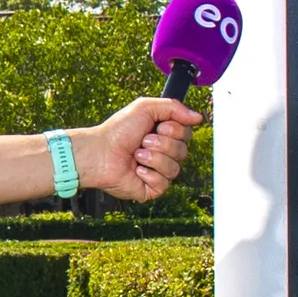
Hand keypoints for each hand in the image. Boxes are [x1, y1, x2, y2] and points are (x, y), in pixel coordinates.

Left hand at [80, 97, 203, 203]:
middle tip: (143, 140)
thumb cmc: (117, 130)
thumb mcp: (145, 107)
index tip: (159, 126)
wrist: (99, 152)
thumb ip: (174, 107)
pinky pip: (164, 183)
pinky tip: (136, 169)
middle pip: (183, 151)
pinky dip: (149, 174)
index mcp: (164, 135)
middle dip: (162, 144)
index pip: (187, 134)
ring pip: (175, 168)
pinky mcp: (151, 189)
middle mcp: (163, 153)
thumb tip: (198, 117)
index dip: (176, 130)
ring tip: (136, 154)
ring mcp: (158, 172)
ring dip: (154, 158)